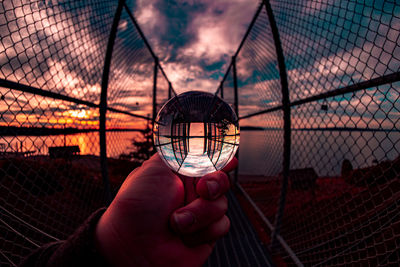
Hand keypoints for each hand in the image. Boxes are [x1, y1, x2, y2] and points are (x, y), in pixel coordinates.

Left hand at [95, 154, 237, 266]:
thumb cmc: (137, 206)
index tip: (226, 161)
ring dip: (201, 213)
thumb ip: (179, 152)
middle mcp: (191, 192)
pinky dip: (205, 230)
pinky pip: (222, 225)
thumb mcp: (155, 168)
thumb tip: (197, 141)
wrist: (134, 246)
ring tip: (176, 222)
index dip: (220, 159)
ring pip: (223, 204)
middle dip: (215, 183)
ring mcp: (199, 213)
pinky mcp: (206, 233)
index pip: (208, 160)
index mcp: (180, 173)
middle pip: (222, 180)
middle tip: (202, 189)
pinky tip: (185, 236)